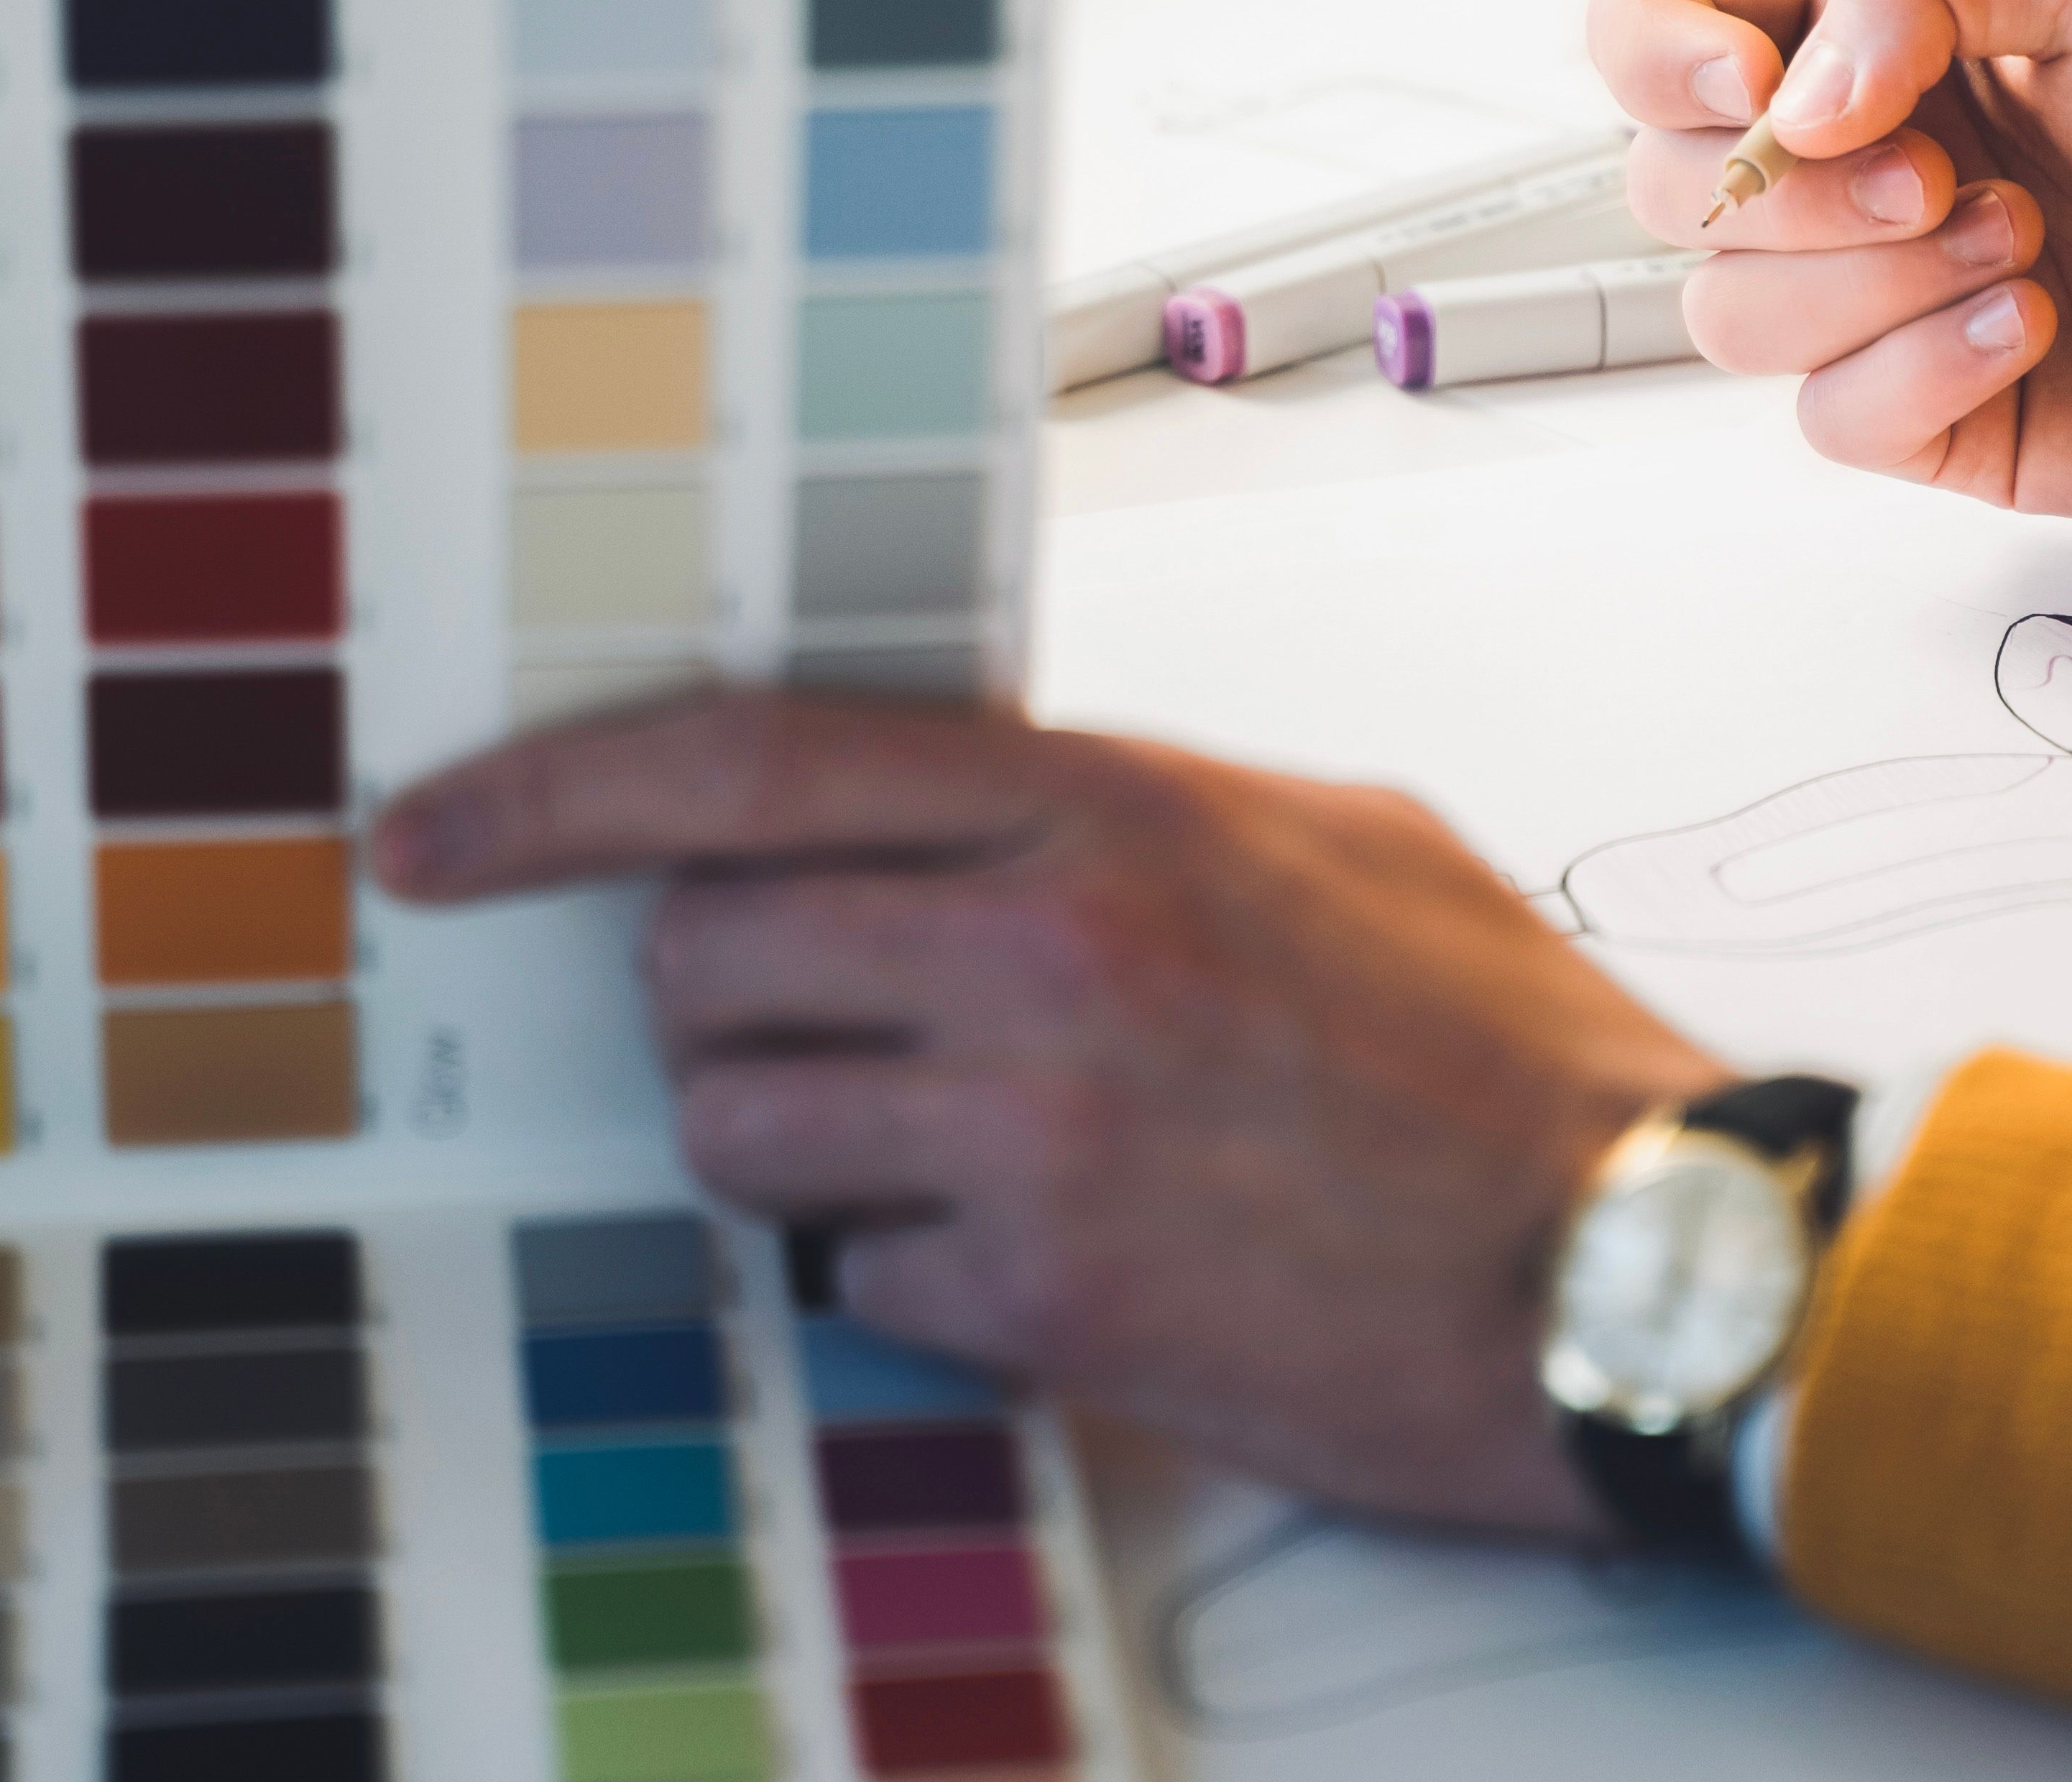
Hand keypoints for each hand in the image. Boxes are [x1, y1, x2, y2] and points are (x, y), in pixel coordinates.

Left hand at [372, 692, 1720, 1532]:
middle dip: (712, 996)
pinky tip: (1034, 1252)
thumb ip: (1118, 800)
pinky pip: (855, 1282)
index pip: (746, 764)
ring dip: (786, 1144)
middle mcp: (1044, 953)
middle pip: (700, 954)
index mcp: (1104, 809)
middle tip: (801, 1022)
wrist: (1639, 1264)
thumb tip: (959, 799)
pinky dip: (905, 1274)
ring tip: (920, 1146)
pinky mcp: (1049, 1306)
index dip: (551, 794)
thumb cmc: (1502, 1050)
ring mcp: (1035, 1136)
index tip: (433, 833)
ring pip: (736, 1129)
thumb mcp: (1325, 833)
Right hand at [1586, 0, 2071, 528]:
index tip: (1752, 86)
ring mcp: (1876, 293)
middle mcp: (1852, 159)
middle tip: (1943, 175)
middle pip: (1661, 180)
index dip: (1654, 52)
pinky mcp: (1923, 412)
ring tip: (2030, 249)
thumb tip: (1787, 101)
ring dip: (1874, 284)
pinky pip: (1824, 416)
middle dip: (1791, 191)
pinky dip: (1925, 369)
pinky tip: (2041, 332)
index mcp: (1865, 29)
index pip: (1654, 17)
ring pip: (1725, 311)